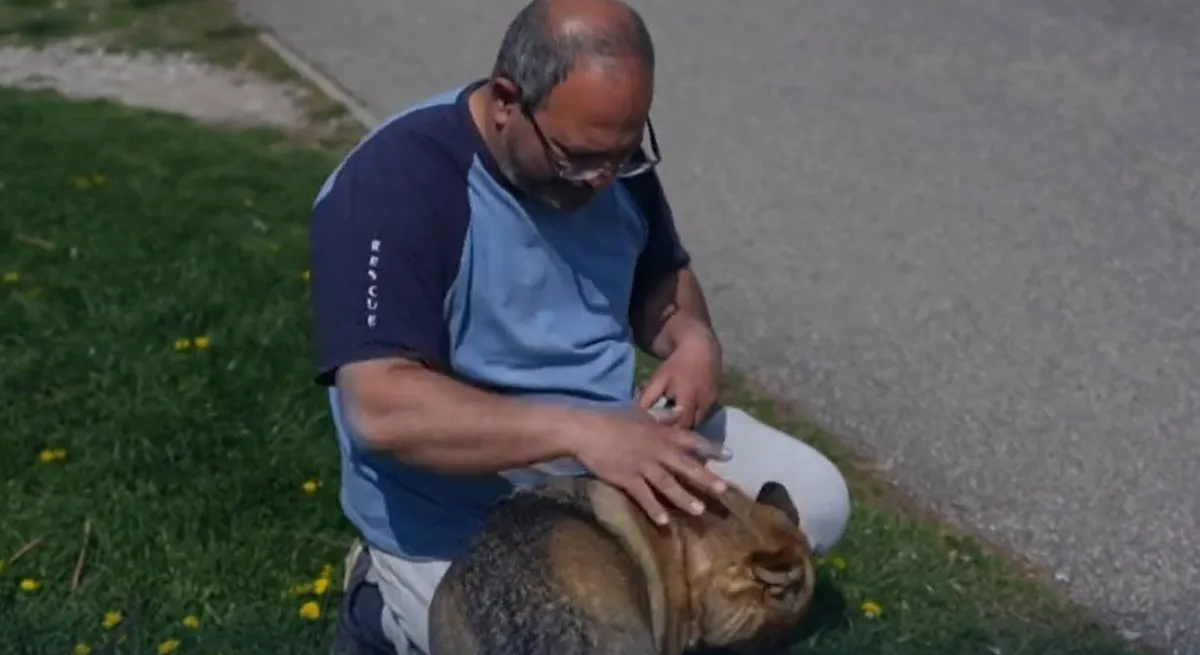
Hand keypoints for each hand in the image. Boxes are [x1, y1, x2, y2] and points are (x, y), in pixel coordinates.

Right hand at [567, 409, 732, 526]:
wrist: (586, 429)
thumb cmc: (612, 418)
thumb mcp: (640, 412)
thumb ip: (663, 416)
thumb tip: (682, 411)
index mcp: (661, 433)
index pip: (692, 441)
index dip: (712, 448)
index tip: (730, 456)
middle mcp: (657, 450)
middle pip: (686, 466)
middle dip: (706, 479)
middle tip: (724, 490)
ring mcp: (643, 465)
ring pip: (668, 484)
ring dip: (685, 498)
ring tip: (699, 511)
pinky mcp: (628, 478)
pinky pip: (644, 496)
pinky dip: (654, 509)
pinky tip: (665, 521)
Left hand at [637, 328, 722, 429]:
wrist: (701, 349)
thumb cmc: (676, 364)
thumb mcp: (659, 379)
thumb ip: (648, 398)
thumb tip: (638, 415)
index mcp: (687, 398)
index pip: (680, 425)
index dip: (671, 431)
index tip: (660, 432)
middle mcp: (703, 403)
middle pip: (692, 427)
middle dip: (680, 430)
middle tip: (668, 430)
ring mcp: (713, 403)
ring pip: (701, 423)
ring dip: (690, 424)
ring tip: (677, 423)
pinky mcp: (718, 401)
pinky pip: (707, 416)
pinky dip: (697, 418)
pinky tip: (688, 414)